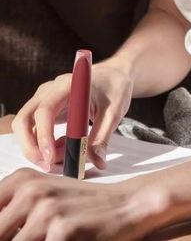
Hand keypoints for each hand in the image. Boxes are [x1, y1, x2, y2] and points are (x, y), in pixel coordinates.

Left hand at [0, 168, 164, 239]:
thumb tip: (1, 229)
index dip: (0, 229)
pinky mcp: (62, 232)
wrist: (125, 205)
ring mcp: (46, 212)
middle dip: (9, 238)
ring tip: (48, 238)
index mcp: (21, 180)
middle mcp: (30, 191)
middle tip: (36, 236)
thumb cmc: (83, 205)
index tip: (10, 231)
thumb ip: (14, 211)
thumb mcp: (45, 196)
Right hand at [11, 62, 133, 171]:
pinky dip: (43, 145)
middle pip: (24, 119)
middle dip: (31, 147)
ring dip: (36, 149)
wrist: (114, 75)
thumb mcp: (114, 112)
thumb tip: (97, 163)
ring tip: (61, 161)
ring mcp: (44, 99)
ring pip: (25, 127)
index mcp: (68, 85)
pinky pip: (34, 129)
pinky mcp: (45, 109)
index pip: (45, 110)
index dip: (43, 135)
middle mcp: (50, 90)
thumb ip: (102, 138)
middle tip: (49, 166)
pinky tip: (62, 150)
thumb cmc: (114, 88)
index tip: (51, 157)